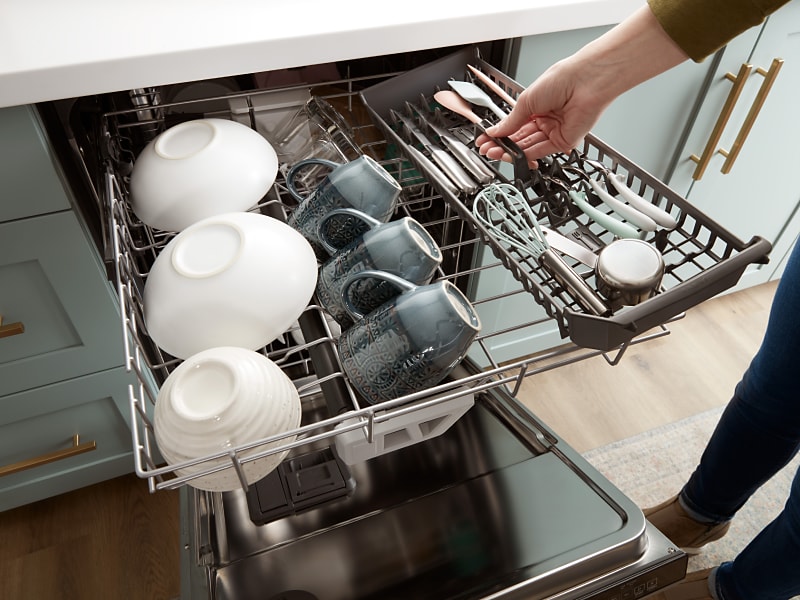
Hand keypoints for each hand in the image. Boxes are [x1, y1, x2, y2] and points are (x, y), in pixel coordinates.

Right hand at [475, 59, 608, 167]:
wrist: (585, 81)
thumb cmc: (563, 79)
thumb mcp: (527, 100)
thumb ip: (511, 120)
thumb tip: (496, 131)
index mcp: (536, 107)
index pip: (514, 126)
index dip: (499, 134)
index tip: (485, 140)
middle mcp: (545, 120)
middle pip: (520, 139)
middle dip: (502, 145)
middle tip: (487, 149)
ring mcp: (554, 131)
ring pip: (528, 147)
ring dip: (511, 152)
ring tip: (495, 152)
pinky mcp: (563, 141)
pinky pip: (541, 151)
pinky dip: (526, 155)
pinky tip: (513, 154)